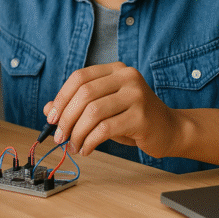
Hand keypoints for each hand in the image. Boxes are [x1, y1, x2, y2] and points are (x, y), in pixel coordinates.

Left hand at [43, 62, 179, 158]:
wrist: (170, 129)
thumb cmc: (134, 117)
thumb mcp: (104, 107)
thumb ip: (78, 106)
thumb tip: (48, 110)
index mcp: (116, 69)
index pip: (80, 77)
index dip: (61, 98)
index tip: (52, 118)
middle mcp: (127, 77)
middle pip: (84, 94)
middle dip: (66, 118)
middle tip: (59, 137)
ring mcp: (136, 95)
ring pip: (93, 112)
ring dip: (77, 133)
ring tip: (73, 146)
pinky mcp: (141, 116)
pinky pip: (105, 129)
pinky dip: (90, 141)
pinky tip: (87, 149)